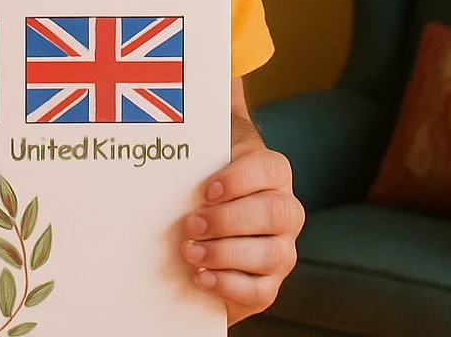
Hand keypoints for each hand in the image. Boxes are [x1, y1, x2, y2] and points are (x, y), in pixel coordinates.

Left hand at [180, 104, 302, 322]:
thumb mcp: (203, 162)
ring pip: (271, 254)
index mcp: (273, 174)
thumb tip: (164, 165)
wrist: (205, 217)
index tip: (207, 191)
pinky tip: (201, 276)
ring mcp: (282, 250)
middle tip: (192, 225)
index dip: (239, 180)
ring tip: (191, 251)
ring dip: (225, 254)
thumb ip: (195, 159)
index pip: (269, 170)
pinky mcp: (270, 284)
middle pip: (275, 213)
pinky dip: (229, 285)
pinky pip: (261, 292)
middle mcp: (286, 212)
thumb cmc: (203, 184)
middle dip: (228, 220)